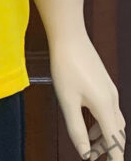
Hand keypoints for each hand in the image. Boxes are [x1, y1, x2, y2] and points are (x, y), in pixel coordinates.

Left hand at [49, 29, 125, 159]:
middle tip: (95, 157)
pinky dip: (101, 121)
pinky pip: (107, 108)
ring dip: (104, 134)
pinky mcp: (103, 82)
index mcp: (105, 106)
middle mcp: (112, 99)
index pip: (116, 141)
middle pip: (117, 132)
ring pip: (113, 120)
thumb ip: (76, 129)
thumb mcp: (67, 101)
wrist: (69, 36)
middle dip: (109, 147)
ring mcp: (109, 89)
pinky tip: (87, 120)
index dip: (116, 157)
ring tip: (90, 143)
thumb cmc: (66, 66)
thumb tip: (84, 152)